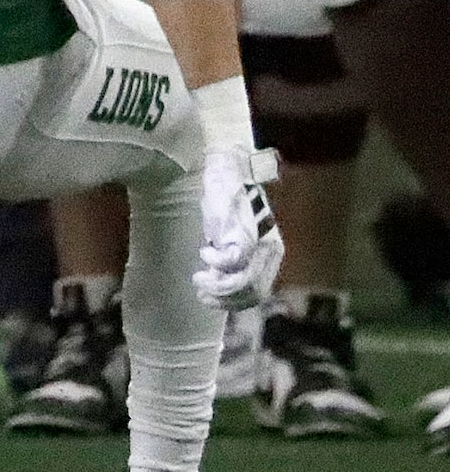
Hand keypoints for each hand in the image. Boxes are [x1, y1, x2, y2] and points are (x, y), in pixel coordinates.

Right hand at [193, 146, 283, 310]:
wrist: (230, 168)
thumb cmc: (229, 200)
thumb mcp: (233, 234)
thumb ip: (232, 257)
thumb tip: (218, 278)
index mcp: (272, 254)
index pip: (258, 293)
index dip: (233, 303)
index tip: (210, 300)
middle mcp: (270, 252)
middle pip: (251, 292)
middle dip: (224, 299)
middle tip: (202, 294)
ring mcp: (259, 244)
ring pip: (242, 282)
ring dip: (217, 286)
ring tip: (199, 278)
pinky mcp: (244, 233)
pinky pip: (231, 261)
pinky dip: (215, 263)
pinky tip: (204, 254)